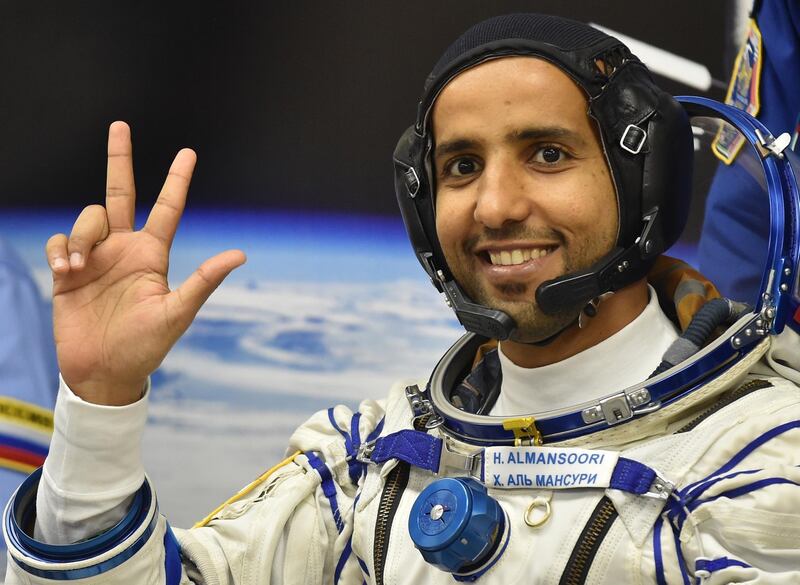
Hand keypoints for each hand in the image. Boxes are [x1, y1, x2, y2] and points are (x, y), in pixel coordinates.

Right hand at [46, 122, 245, 405]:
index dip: (177, 181)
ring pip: (87, 219)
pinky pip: (59, 240)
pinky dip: (61, 248)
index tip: (188, 153)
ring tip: (79, 267)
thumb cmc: (145, 347)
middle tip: (121, 125)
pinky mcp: (66, 271)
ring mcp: (95, 258)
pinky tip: (67, 271)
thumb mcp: (177, 313)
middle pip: (121, 193)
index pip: (167, 209)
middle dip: (120, 159)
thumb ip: (203, 281)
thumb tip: (240, 254)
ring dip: (81, 236)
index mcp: (153, 255)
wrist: (103, 372)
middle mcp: (125, 249)